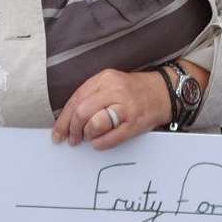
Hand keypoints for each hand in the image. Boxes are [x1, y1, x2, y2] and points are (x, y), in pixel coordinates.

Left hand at [52, 68, 172, 148]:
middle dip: (73, 129)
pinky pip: (111, 137)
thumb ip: (90, 97)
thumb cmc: (133, 91)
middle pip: (82, 112)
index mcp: (104, 79)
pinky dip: (101, 143)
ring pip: (95, 123)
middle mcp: (114, 90)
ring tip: (89, 137)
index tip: (58, 133)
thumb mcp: (109, 84)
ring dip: (87, 135)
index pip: (76, 100)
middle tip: (73, 139)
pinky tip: (99, 142)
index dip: (63, 120)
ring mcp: (126, 107)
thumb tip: (67, 120)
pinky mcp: (135, 123)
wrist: (164, 92)